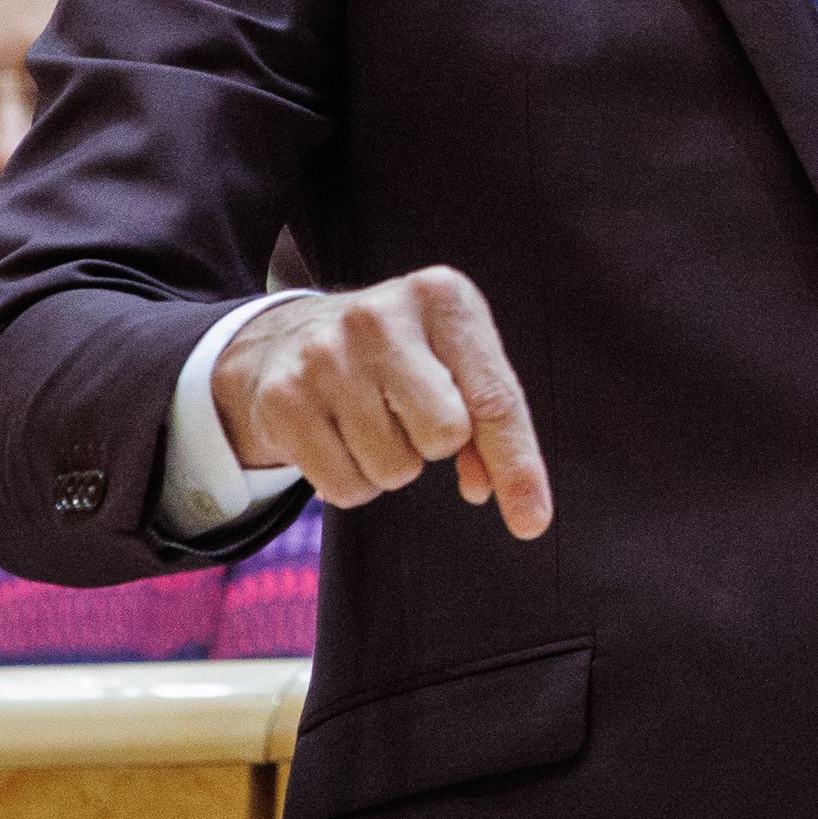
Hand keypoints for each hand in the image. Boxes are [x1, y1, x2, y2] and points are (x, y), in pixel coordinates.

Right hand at [211, 265, 551, 537]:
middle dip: (433, 444)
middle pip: (445, 435)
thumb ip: (487, 423)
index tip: (533, 521)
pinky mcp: (285, 400)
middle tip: (406, 414)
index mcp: (440, 296)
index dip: (518, 465)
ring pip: (396, 470)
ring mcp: (326, 356)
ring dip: (391, 465)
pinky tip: (336, 438)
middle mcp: (380, 317)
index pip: (495, 398)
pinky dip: (353, 482)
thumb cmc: (393, 358)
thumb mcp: (451, 362)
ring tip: (366, 421)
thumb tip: (494, 492)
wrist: (285, 341)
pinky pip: (348, 490)